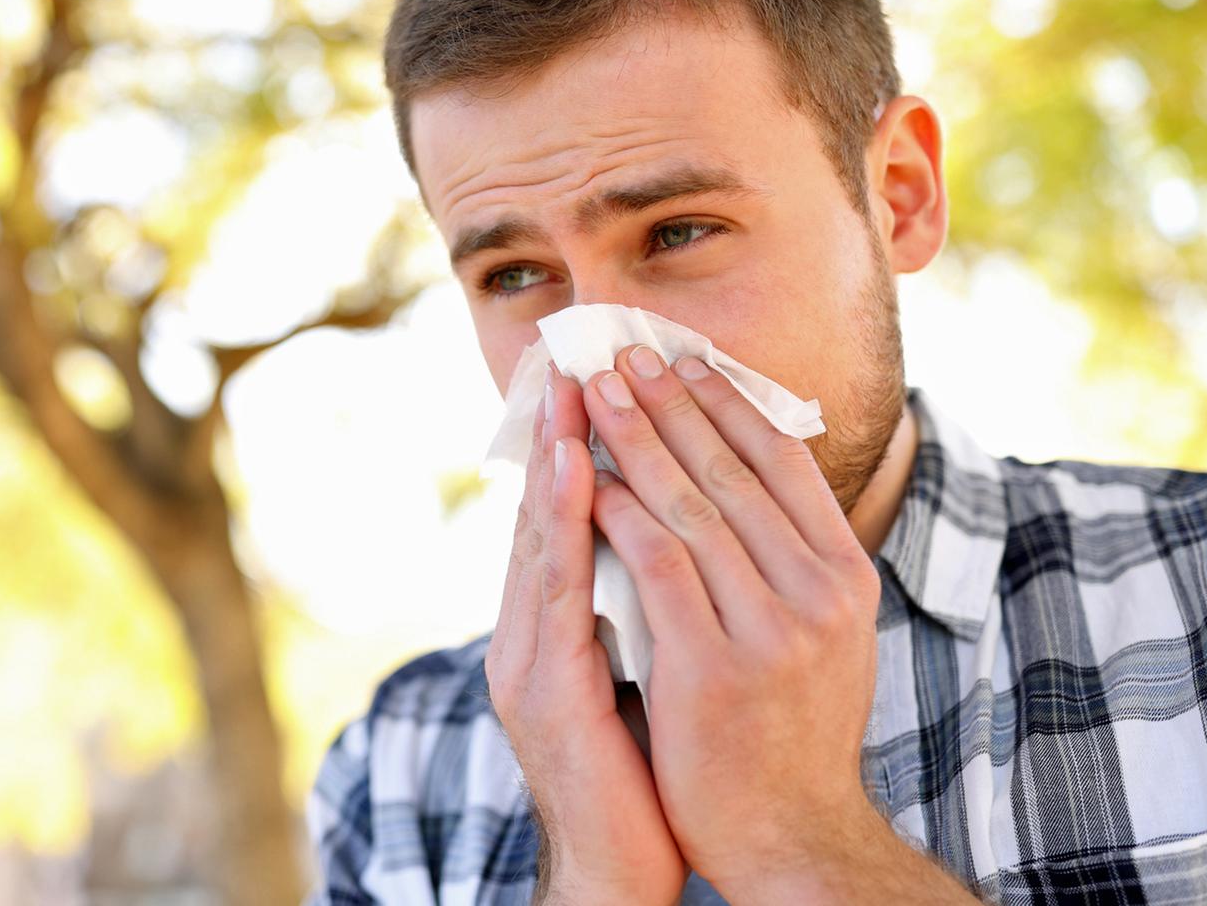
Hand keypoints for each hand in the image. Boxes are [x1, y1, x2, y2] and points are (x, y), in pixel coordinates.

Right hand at [484, 362, 687, 905]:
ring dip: (556, 455)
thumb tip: (677, 547)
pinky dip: (567, 522)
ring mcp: (529, 659)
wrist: (618, 870)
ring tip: (572, 385)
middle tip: (575, 352)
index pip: (566, 518)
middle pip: (543, 512)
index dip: (574, 446)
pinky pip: (558, 589)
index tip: (595, 377)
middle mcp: (530, 633)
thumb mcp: (644, 675)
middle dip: (559, 430)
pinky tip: (582, 473)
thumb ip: (644, 611)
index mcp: (554, 629)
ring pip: (542, 536)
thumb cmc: (642, 777)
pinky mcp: (543, 689)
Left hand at [578, 344, 883, 896]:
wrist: (792, 836)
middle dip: (671, 402)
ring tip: (595, 394)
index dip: (728, 402)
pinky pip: (657, 564)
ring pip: (690, 505)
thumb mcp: (821, 635)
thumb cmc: (792, 732)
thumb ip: (795, 562)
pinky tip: (585, 478)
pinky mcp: (715, 665)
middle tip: (623, 352)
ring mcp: (772, 629)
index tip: (684, 357)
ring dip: (636, 439)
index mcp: (846, 576)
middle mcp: (820, 593)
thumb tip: (761, 479)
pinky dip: (618, 513)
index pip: (784, 462)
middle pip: (733, 469)